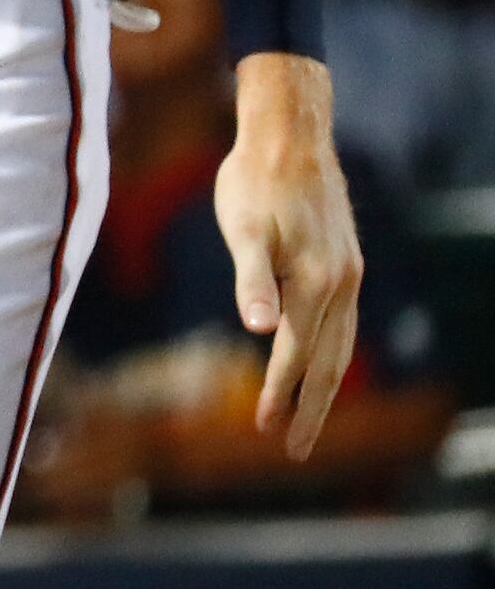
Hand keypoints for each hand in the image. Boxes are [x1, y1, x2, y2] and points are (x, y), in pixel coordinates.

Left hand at [212, 53, 361, 459]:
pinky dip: (332, 350)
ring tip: (308, 415)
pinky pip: (343, 322)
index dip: (279, 393)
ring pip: (341, 344)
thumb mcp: (242, 228)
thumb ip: (251, 280)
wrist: (291, 138)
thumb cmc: (253, 181)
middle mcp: (339, 285)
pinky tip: (317, 358)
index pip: (294, 354)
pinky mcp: (345, 263)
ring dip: (325, 384)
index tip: (266, 430)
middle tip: (294, 449)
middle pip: (327, 362)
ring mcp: (347, 275)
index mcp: (312, 283)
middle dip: (310, 407)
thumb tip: (258, 329)